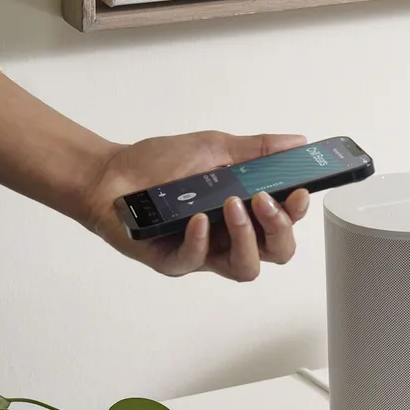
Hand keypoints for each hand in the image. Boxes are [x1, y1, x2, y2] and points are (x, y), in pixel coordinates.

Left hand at [86, 131, 309, 279]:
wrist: (110, 174)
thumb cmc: (159, 164)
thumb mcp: (214, 147)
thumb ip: (258, 149)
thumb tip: (297, 143)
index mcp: (245, 211)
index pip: (284, 223)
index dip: (296, 213)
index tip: (298, 192)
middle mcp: (230, 237)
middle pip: (276, 251)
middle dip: (279, 228)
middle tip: (264, 200)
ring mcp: (205, 253)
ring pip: (246, 267)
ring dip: (246, 237)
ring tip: (232, 205)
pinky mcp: (175, 261)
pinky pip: (196, 261)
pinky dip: (201, 240)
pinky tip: (197, 218)